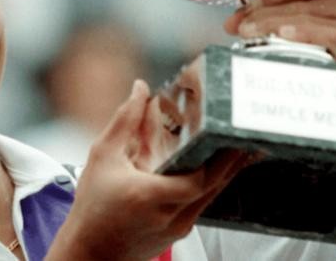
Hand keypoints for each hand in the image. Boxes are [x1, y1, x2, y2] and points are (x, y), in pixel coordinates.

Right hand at [46, 80, 246, 260]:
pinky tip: (215, 167)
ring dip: (226, 171)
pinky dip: (211, 184)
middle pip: (214, 186)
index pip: (199, 178)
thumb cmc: (92, 208)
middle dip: (232, 159)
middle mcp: (169, 216)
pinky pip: (203, 204)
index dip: (219, 157)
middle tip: (245, 134)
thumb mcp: (103, 157)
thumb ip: (124, 121)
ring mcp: (177, 228)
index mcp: (150, 196)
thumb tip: (140, 90)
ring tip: (239, 146)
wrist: (90, 253)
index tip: (228, 132)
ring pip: (212, 196)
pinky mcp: (179, 233)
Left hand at [223, 0, 335, 64]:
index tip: (246, 6)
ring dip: (273, 23)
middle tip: (240, 24)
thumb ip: (271, 19)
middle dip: (264, 13)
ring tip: (249, 32)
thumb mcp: (299, 31)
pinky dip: (301, 32)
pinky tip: (282, 34)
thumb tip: (233, 22)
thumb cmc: (324, 56)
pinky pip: (324, 35)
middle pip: (299, 3)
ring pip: (306, 17)